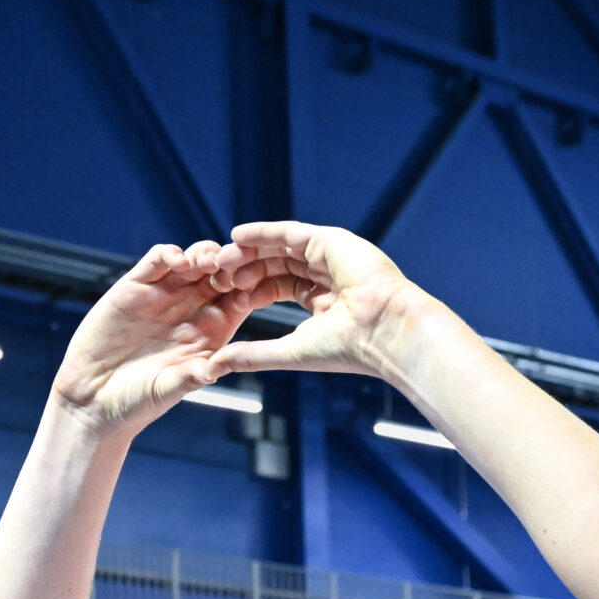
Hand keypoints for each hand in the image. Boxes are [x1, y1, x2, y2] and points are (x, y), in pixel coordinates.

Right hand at [51, 241, 283, 435]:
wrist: (92, 399)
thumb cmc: (137, 401)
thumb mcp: (169, 390)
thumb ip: (192, 376)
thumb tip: (217, 369)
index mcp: (211, 333)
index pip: (240, 299)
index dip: (250, 288)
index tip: (254, 288)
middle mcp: (190, 310)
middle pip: (222, 273)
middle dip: (232, 263)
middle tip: (234, 266)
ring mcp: (163, 295)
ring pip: (193, 260)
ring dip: (205, 254)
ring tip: (209, 263)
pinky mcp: (135, 287)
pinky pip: (157, 260)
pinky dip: (170, 254)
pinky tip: (178, 262)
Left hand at [209, 222, 428, 380]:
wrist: (383, 332)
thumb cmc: (345, 348)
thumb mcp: (289, 352)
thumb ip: (253, 355)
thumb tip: (216, 366)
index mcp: (323, 302)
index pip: (278, 288)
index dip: (251, 291)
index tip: (226, 296)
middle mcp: (327, 276)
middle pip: (276, 266)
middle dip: (245, 269)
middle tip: (217, 275)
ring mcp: (330, 256)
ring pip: (280, 248)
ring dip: (249, 251)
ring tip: (222, 258)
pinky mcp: (331, 241)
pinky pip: (290, 232)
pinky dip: (263, 232)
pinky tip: (237, 235)